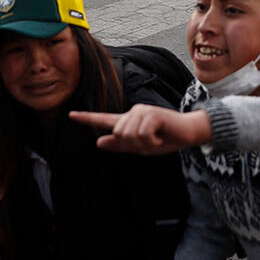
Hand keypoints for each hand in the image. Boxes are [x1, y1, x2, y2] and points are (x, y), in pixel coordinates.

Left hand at [70, 106, 213, 154]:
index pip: (104, 120)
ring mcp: (142, 111)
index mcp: (128, 122)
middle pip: (118, 134)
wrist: (188, 133)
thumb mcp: (141, 148)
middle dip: (133, 145)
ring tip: (156, 139)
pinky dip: (152, 141)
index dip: (87, 118)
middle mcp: (132, 113)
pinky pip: (142, 134)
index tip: (71, 115)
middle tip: (151, 143)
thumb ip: (120, 145)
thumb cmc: (165, 139)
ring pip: (129, 134)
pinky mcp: (152, 113)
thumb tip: (98, 142)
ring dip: (144, 144)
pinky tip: (161, 136)